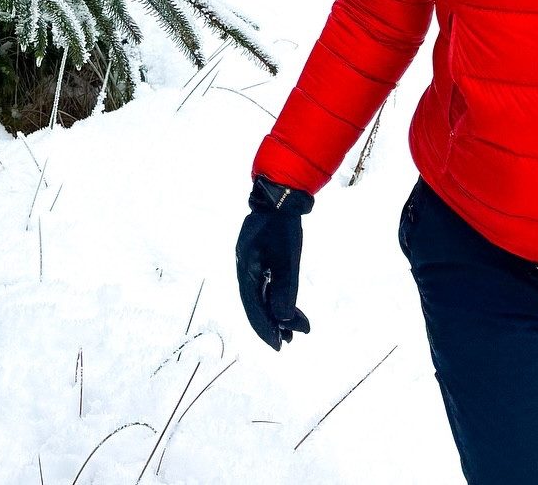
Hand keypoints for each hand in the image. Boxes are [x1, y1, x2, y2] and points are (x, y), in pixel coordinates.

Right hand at [235, 175, 312, 349]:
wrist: (280, 193)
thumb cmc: (283, 224)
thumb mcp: (288, 258)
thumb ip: (285, 288)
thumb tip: (284, 319)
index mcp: (246, 268)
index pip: (254, 307)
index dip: (266, 328)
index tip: (279, 345)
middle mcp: (244, 267)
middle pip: (255, 303)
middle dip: (272, 323)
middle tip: (289, 340)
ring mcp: (250, 261)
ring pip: (260, 294)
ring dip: (275, 312)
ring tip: (293, 329)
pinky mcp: (258, 255)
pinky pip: (264, 283)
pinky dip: (274, 296)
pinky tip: (286, 305)